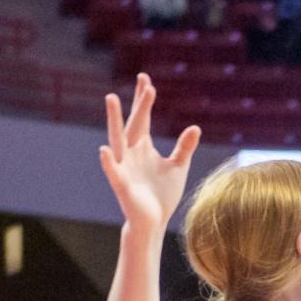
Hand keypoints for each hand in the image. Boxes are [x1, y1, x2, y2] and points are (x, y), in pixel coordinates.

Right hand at [99, 72, 200, 230]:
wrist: (154, 222)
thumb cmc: (163, 195)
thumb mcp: (178, 167)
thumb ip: (184, 148)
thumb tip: (196, 127)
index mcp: (143, 146)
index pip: (143, 118)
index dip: (144, 99)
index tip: (145, 78)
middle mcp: (130, 152)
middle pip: (134, 123)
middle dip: (139, 104)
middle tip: (143, 82)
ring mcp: (123, 166)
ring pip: (117, 139)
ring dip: (114, 120)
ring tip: (112, 99)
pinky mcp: (121, 184)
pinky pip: (112, 171)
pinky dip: (108, 161)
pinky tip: (105, 149)